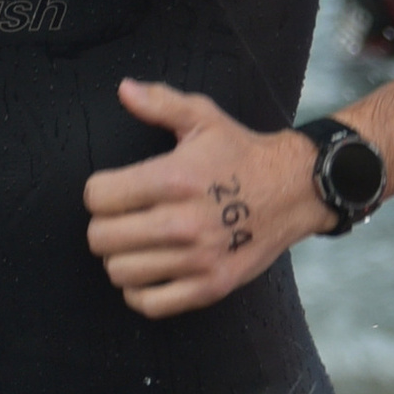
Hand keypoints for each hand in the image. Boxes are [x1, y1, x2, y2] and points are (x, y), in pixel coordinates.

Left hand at [83, 81, 330, 317]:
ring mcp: (198, 259)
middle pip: (102, 238)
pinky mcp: (211, 286)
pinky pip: (150, 304)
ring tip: (136, 244)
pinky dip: (139, 292)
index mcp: (174, 178)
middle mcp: (183, 222)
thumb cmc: (242, 154)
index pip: (97, 197)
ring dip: (120, 258)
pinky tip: (148, 273)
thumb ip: (160, 103)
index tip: (114, 191)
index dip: (98, 192)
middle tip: (122, 219)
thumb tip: (124, 90)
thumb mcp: (204, 118)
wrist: (296, 190)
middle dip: (104, 226)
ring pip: (120, 272)